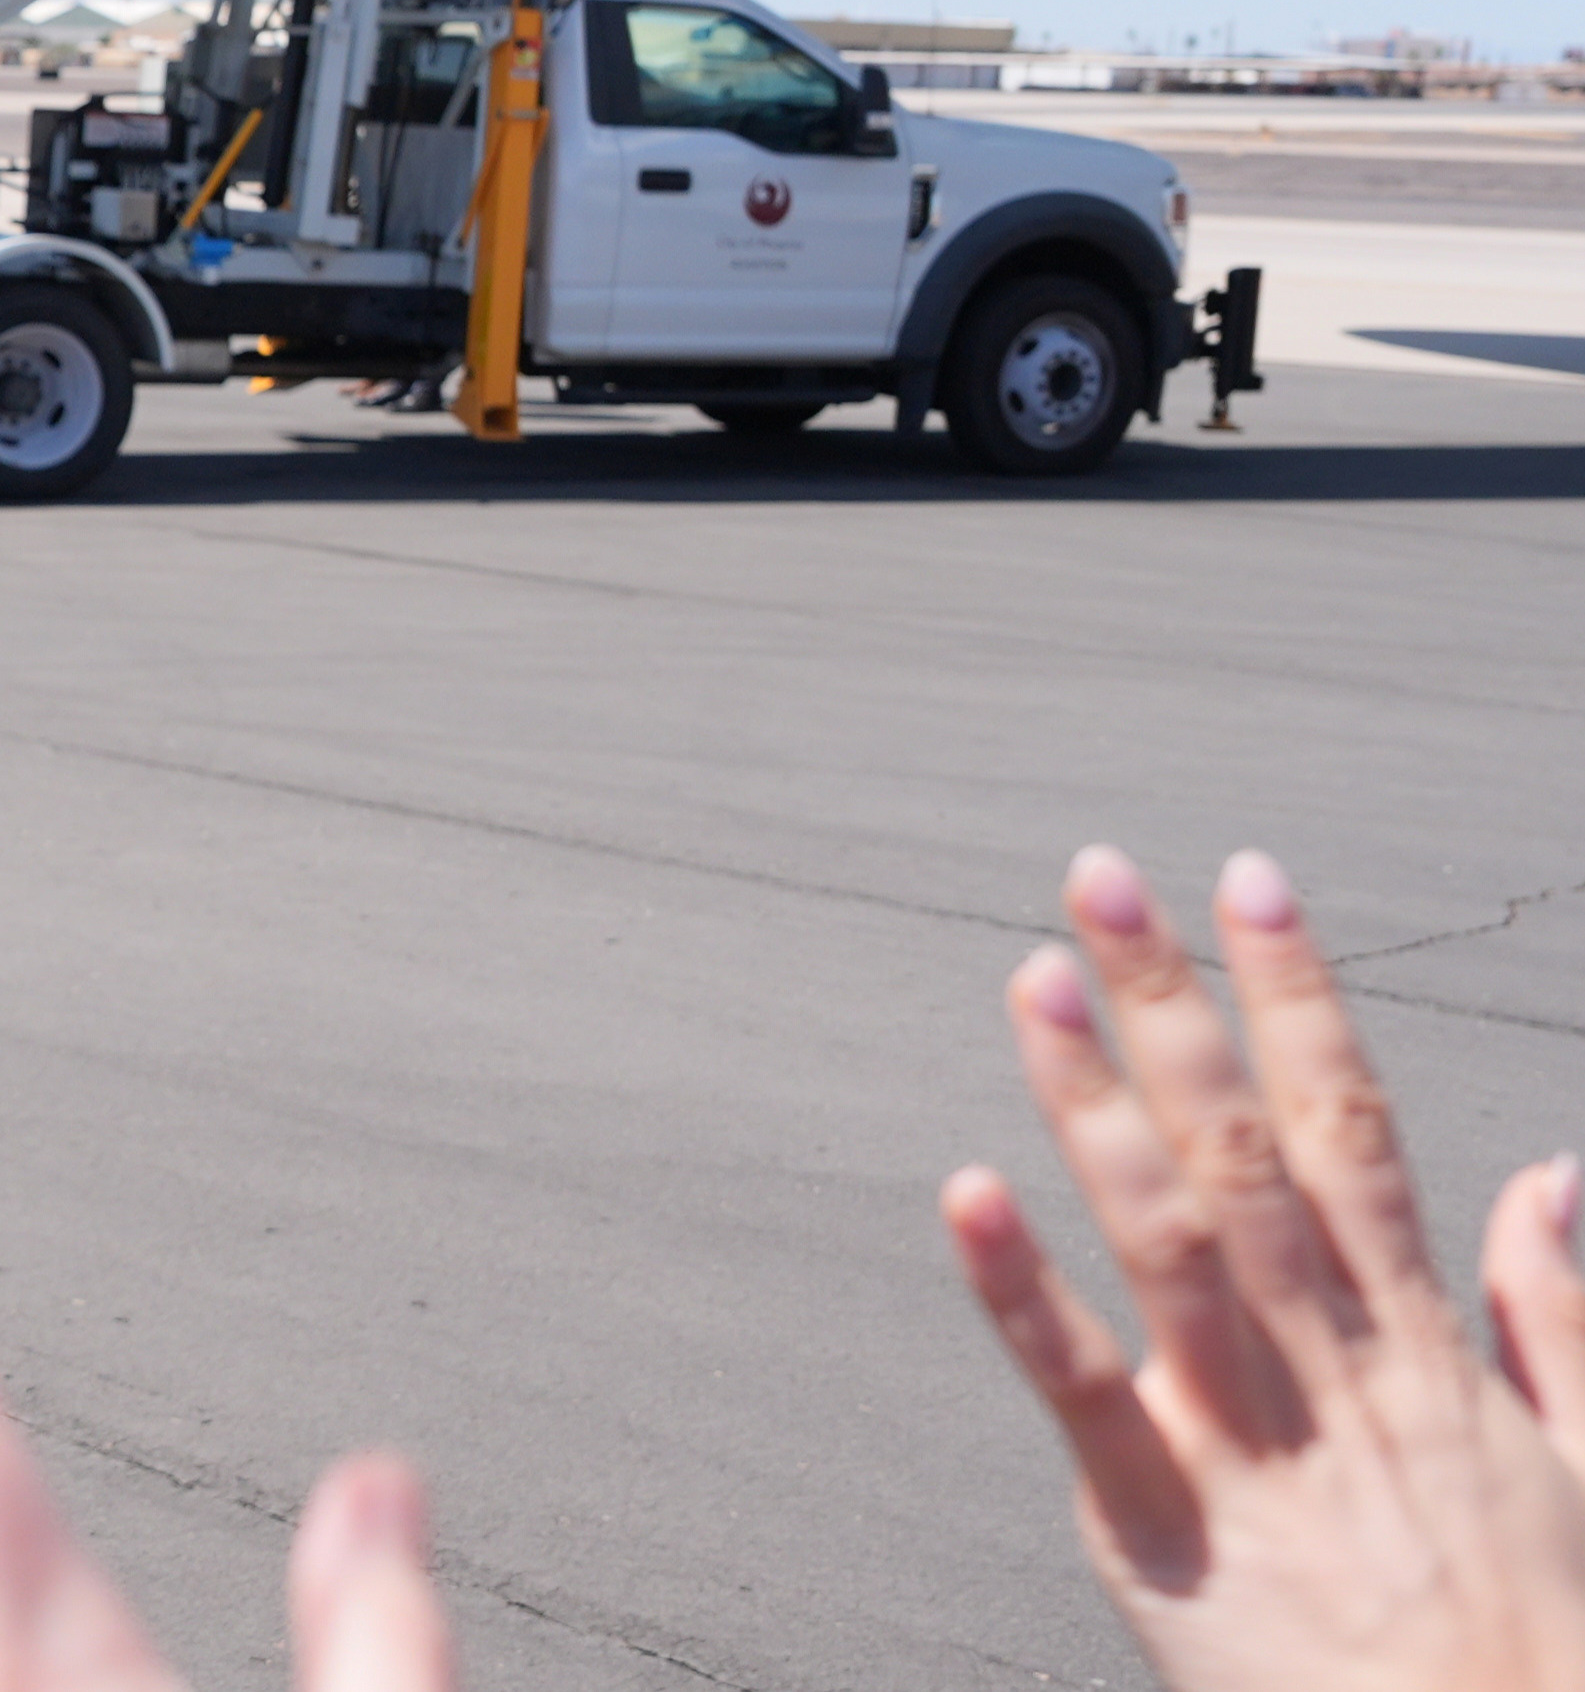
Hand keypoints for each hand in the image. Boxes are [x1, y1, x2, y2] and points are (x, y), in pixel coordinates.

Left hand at [944, 846, 1584, 1691]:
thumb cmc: (1548, 1654)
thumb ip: (1556, 1316)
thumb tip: (1551, 1172)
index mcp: (1426, 1349)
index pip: (1354, 1128)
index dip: (1300, 997)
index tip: (1248, 880)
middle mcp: (1338, 1374)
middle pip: (1246, 1152)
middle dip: (1174, 1006)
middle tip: (1100, 876)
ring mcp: (1250, 1450)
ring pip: (1168, 1239)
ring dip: (1094, 1101)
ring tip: (1031, 976)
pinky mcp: (1168, 1536)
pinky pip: (1084, 1396)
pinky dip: (1020, 1293)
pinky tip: (964, 1190)